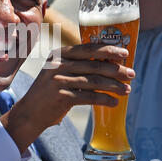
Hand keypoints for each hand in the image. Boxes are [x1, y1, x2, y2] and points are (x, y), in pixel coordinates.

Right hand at [1, 44, 134, 152]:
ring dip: (114, 86)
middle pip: (94, 65)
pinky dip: (104, 100)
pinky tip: (114, 103)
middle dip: (116, 70)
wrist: (30, 112)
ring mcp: (59, 80)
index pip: (88, 49)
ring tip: (126, 90)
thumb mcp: (58, 71)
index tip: (125, 53)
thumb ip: (78, 65)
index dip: (108, 50)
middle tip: (131, 74)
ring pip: (94, 81)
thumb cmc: (50, 91)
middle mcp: (58, 64)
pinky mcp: (62, 96)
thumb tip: (110, 64)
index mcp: (59, 54)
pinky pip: (89, 97)